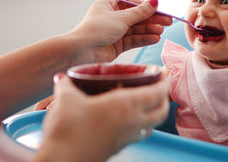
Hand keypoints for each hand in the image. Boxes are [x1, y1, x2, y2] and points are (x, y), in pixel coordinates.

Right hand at [34, 72, 169, 161]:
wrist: (61, 161)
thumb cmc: (68, 129)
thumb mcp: (66, 99)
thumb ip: (66, 85)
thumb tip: (62, 78)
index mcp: (125, 105)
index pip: (157, 93)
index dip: (165, 82)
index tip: (166, 74)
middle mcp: (131, 123)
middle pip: (161, 112)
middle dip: (164, 99)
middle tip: (159, 88)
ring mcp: (125, 139)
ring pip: (150, 126)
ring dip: (153, 114)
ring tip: (145, 104)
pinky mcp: (116, 149)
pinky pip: (135, 136)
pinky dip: (137, 126)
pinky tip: (124, 121)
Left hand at [70, 0, 171, 63]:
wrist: (81, 52)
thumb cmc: (97, 30)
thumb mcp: (121, 18)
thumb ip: (140, 12)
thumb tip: (155, 0)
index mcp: (107, 6)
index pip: (130, 2)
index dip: (144, 6)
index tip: (158, 9)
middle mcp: (110, 18)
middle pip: (135, 17)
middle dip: (151, 19)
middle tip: (168, 22)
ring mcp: (113, 33)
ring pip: (135, 30)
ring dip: (148, 30)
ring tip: (161, 31)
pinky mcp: (116, 46)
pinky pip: (133, 40)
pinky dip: (143, 39)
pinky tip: (155, 39)